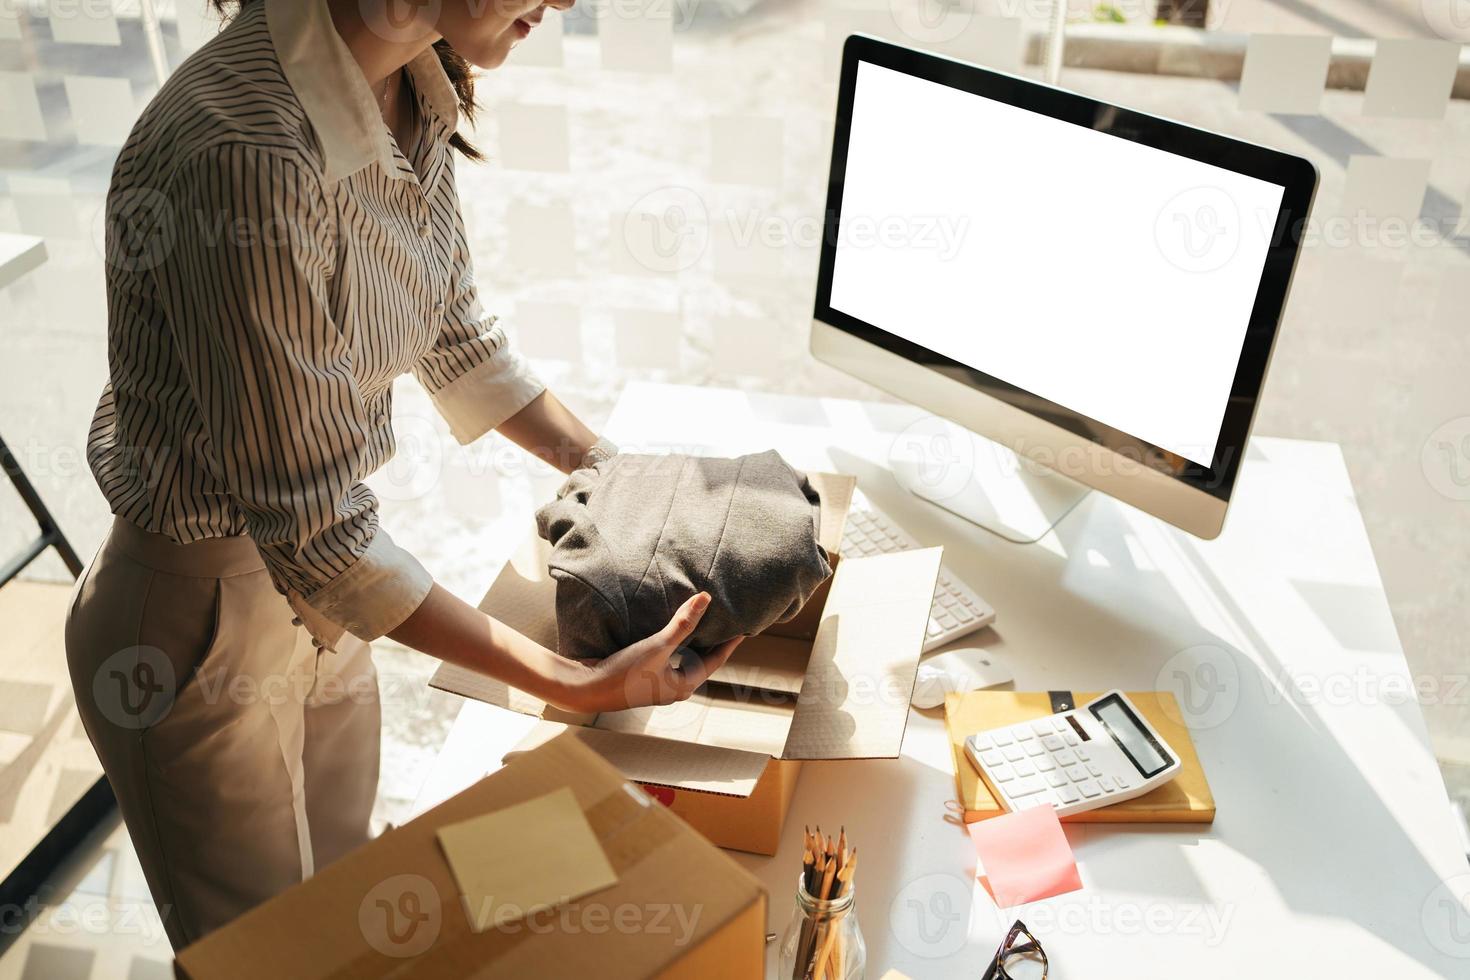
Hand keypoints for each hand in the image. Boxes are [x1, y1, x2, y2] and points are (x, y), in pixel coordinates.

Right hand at [558, 592, 743, 712]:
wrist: (586, 688)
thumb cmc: (623, 673)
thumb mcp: (657, 645)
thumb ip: (683, 623)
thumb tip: (706, 599)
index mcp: (684, 685)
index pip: (716, 660)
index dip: (730, 642)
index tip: (743, 626)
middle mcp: (674, 687)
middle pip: (701, 660)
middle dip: (711, 640)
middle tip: (724, 621)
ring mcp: (658, 684)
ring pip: (683, 659)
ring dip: (691, 641)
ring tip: (700, 621)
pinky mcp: (643, 677)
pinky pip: (667, 658)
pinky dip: (673, 644)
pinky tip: (669, 631)